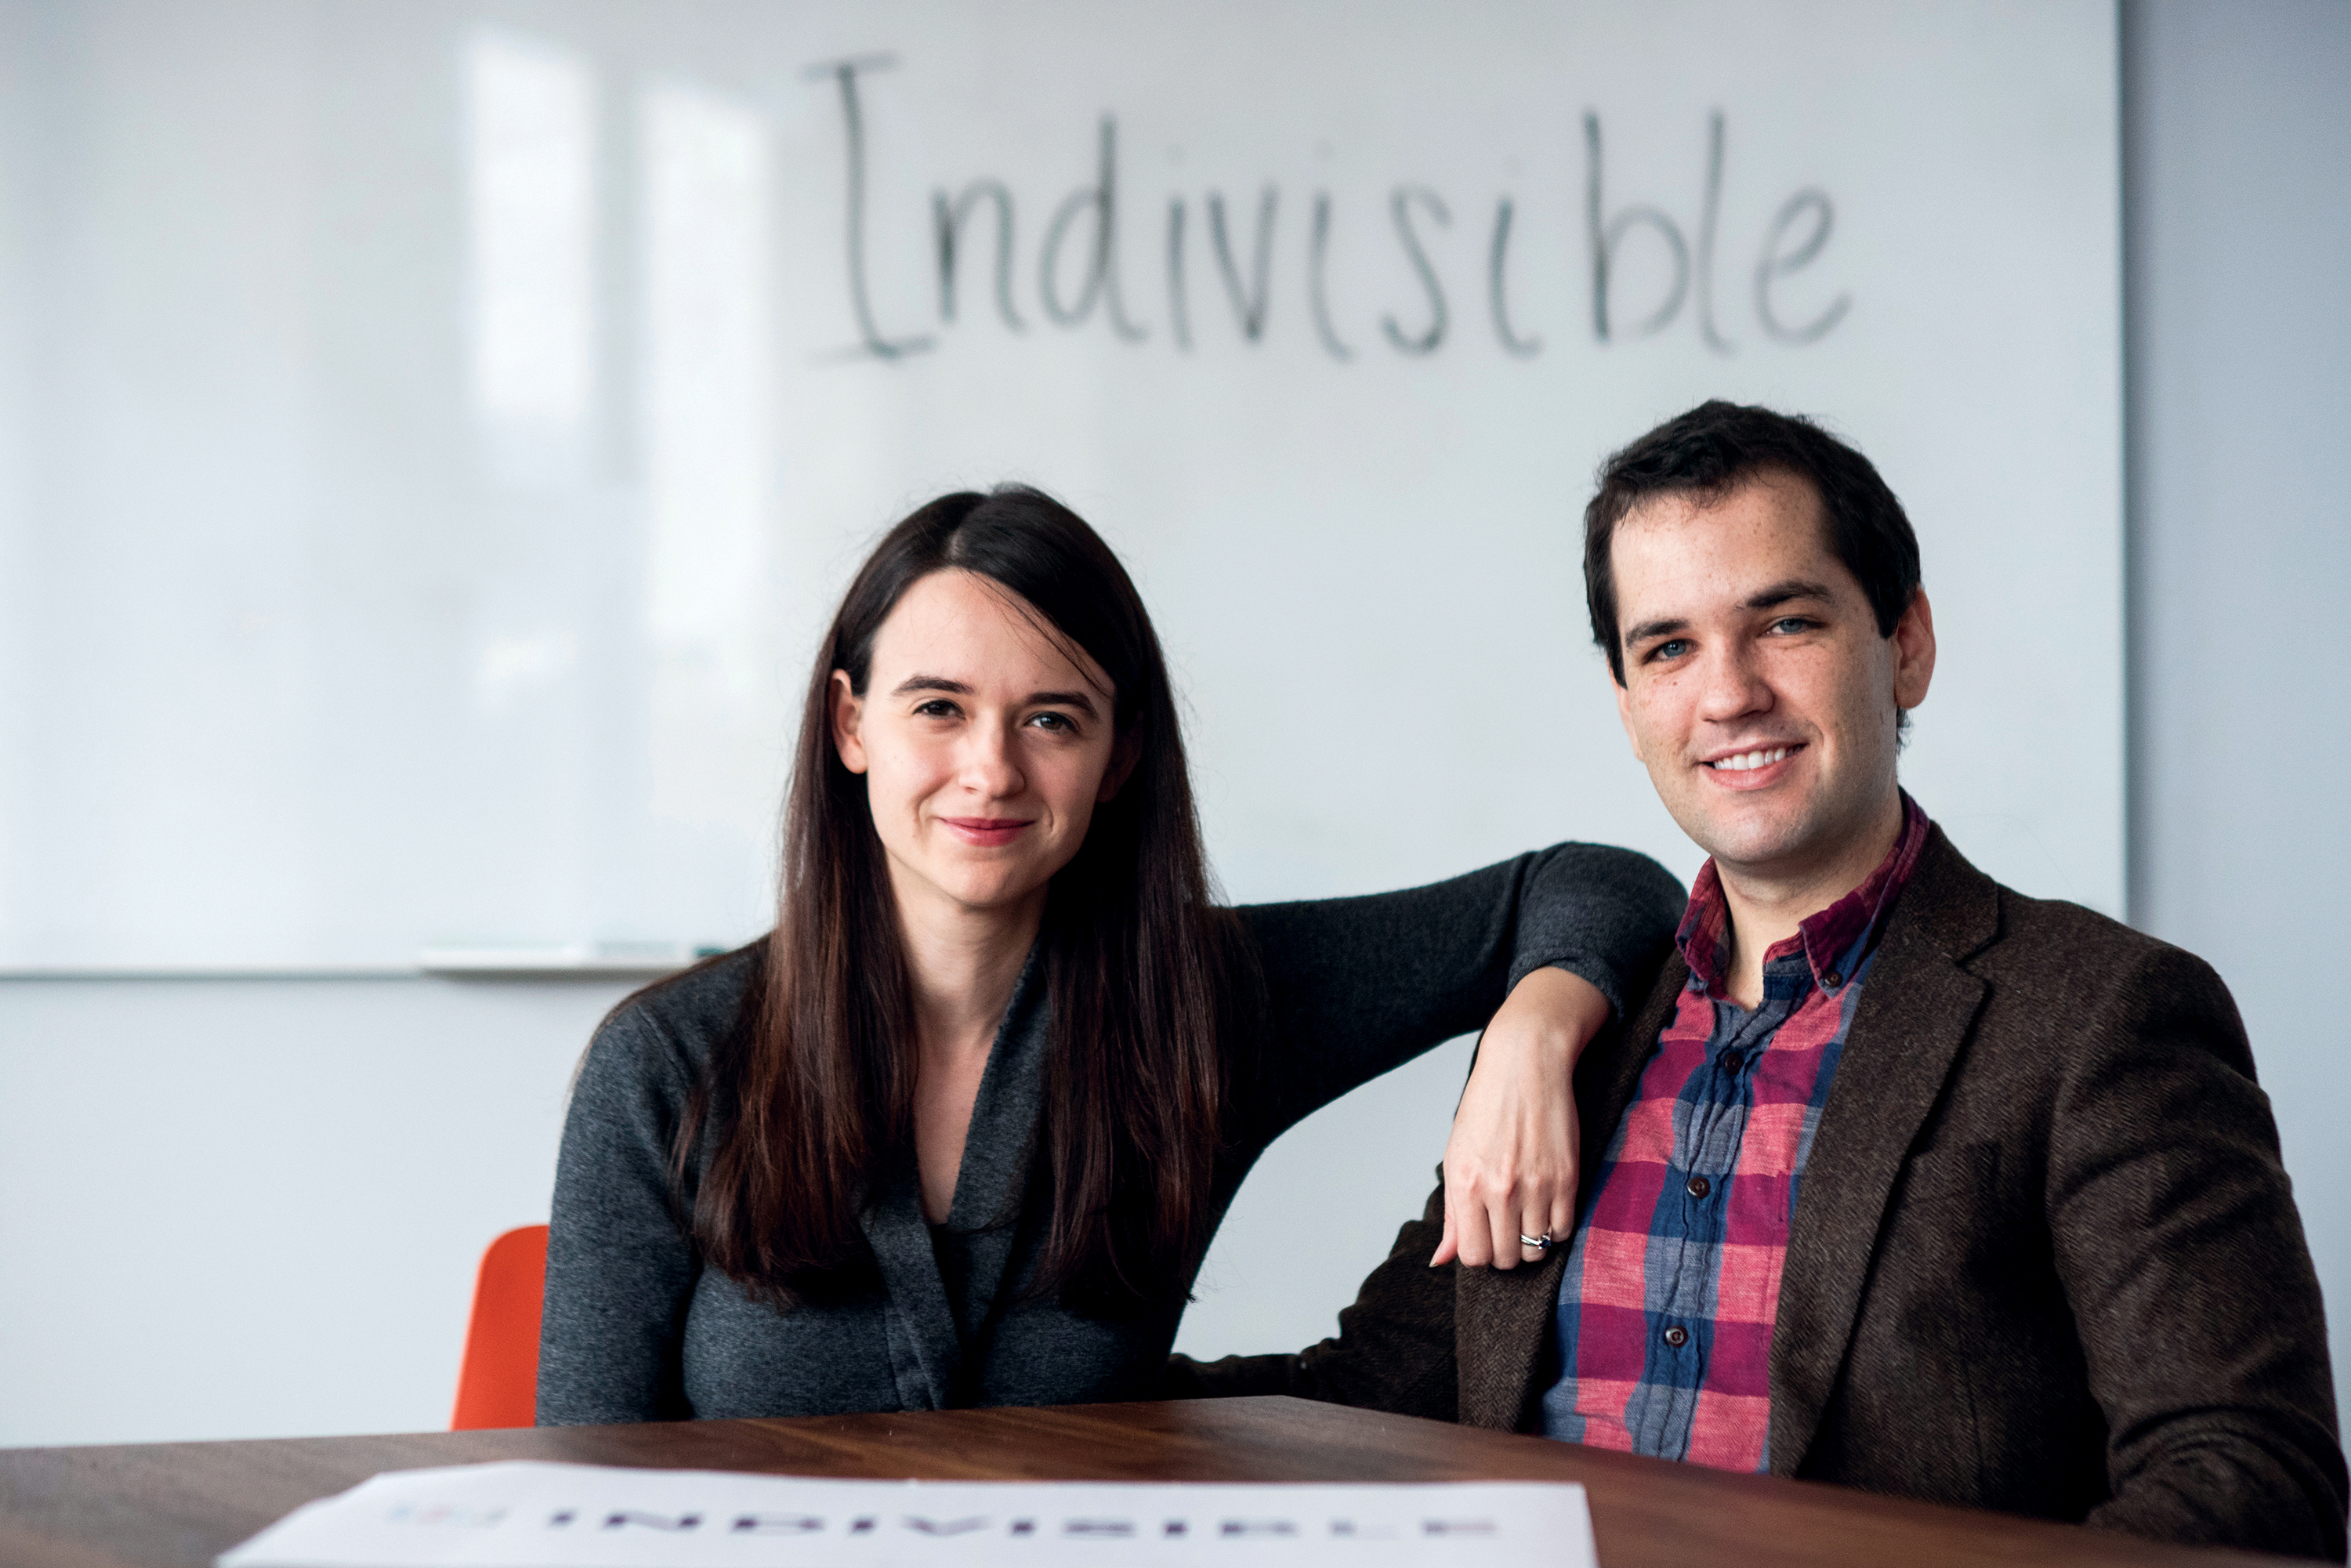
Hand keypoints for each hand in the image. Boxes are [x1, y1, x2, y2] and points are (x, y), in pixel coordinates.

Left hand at [1433, 967, 1607, 1269]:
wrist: (1525, 1064)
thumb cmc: (1485, 1107)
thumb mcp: (1456, 1156)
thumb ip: (1452, 1213)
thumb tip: (1440, 1259)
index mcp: (1465, 1183)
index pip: (1472, 1256)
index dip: (1479, 1253)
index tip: (1484, 1236)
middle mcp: (1499, 1189)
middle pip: (1506, 1259)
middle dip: (1505, 1251)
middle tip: (1506, 1227)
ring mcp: (1536, 1185)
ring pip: (1537, 1249)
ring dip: (1531, 1241)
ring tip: (1526, 1215)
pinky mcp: (1567, 1177)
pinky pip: (1563, 1229)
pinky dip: (1554, 1227)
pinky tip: (1546, 1207)